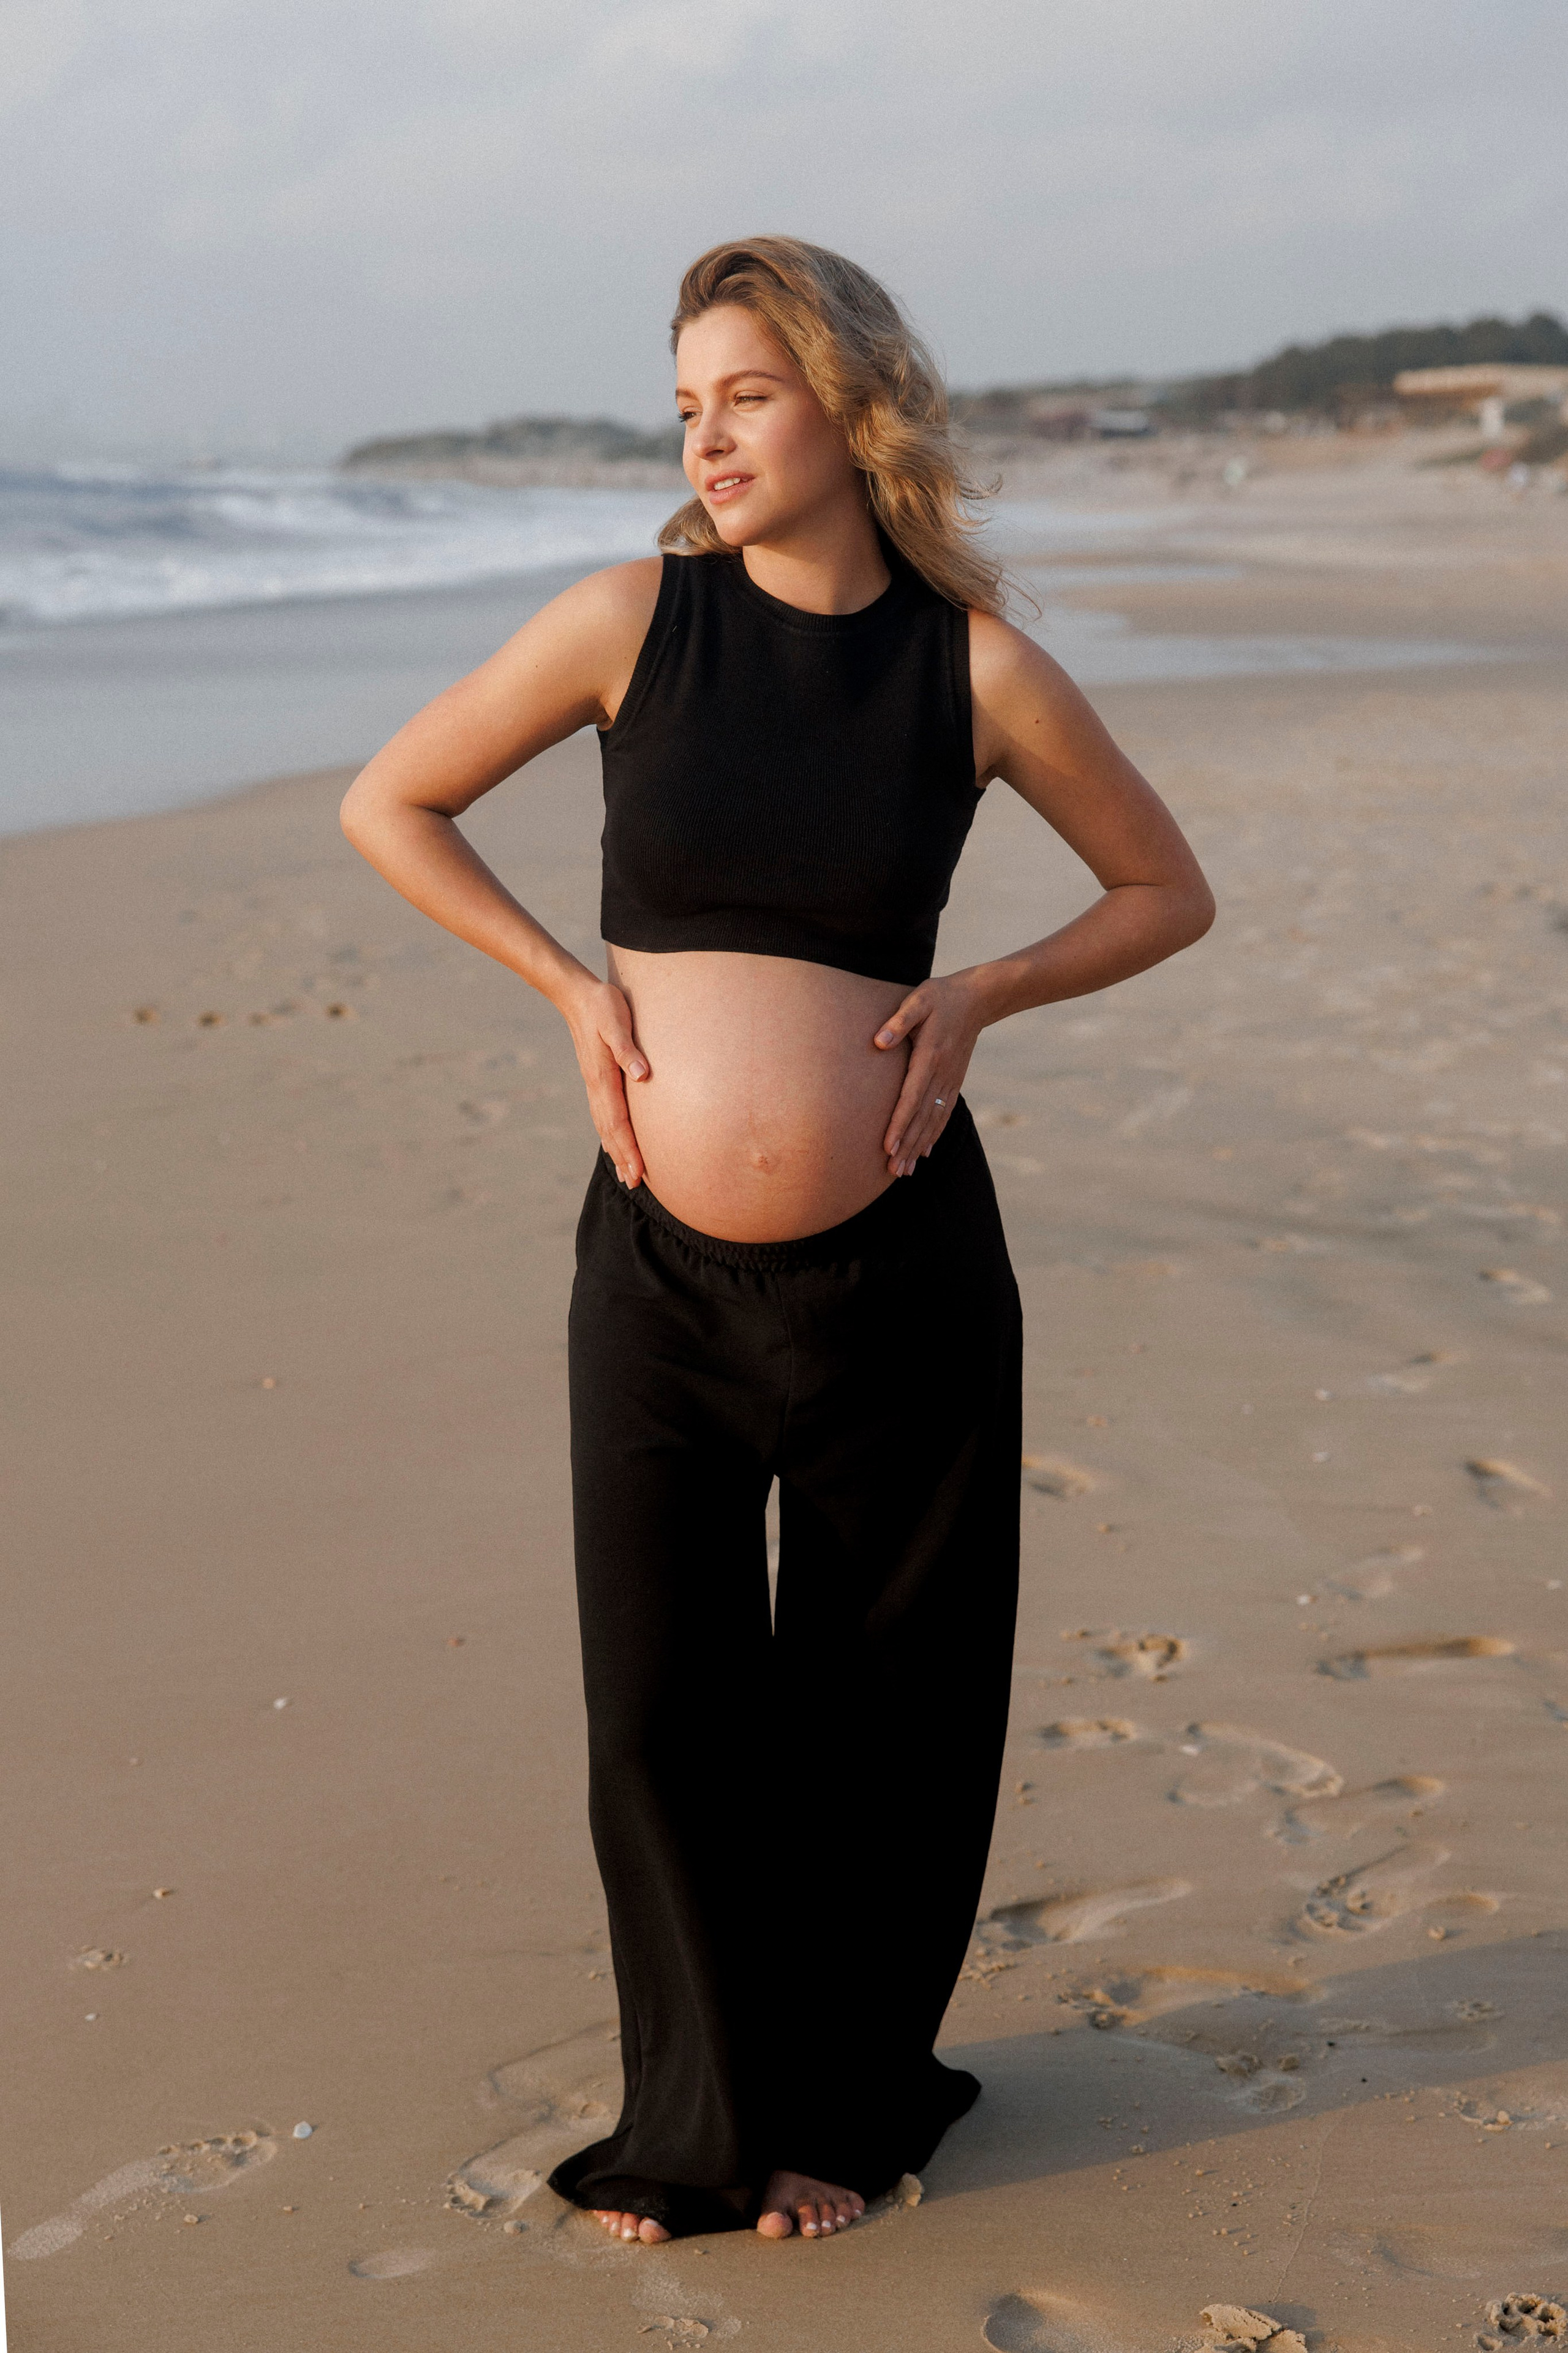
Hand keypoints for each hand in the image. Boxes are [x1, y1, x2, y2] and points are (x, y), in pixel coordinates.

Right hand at [563, 978, 648, 1185]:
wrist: (577, 995)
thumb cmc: (603, 1004)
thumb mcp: (617, 1020)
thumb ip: (628, 1048)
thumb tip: (642, 1076)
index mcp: (603, 1077)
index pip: (619, 1121)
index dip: (630, 1148)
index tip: (640, 1171)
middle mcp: (596, 1087)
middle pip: (610, 1131)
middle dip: (623, 1158)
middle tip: (635, 1184)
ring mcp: (594, 1084)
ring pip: (604, 1126)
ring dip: (615, 1151)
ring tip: (625, 1174)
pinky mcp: (595, 1079)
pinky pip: (602, 1115)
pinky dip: (609, 1134)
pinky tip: (613, 1144)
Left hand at [874, 973, 982, 1176]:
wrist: (978, 999)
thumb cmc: (941, 997)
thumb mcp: (918, 1000)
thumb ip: (899, 1020)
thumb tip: (878, 1042)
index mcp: (930, 1057)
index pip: (912, 1097)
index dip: (899, 1123)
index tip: (888, 1146)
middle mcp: (942, 1074)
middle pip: (923, 1117)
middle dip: (908, 1146)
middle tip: (893, 1171)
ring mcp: (950, 1081)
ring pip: (934, 1120)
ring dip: (919, 1146)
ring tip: (905, 1170)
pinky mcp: (954, 1081)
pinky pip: (944, 1113)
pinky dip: (934, 1134)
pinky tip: (926, 1151)